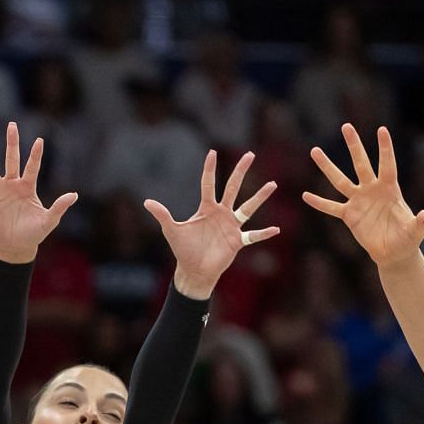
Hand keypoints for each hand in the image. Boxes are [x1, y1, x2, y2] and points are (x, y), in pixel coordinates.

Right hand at [0, 122, 78, 264]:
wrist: (16, 245)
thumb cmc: (34, 233)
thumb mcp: (49, 221)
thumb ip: (59, 207)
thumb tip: (74, 195)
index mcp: (28, 187)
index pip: (32, 167)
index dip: (35, 155)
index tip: (40, 140)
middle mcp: (12, 183)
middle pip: (11, 159)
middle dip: (11, 143)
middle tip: (11, 125)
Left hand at [143, 149, 277, 299]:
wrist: (193, 271)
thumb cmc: (183, 250)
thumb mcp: (171, 230)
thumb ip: (162, 215)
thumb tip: (146, 202)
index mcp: (206, 208)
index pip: (208, 184)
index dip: (210, 169)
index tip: (212, 152)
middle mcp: (221, 213)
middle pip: (233, 188)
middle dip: (240, 171)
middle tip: (250, 155)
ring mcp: (231, 226)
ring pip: (248, 208)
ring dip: (260, 197)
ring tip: (272, 184)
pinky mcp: (237, 241)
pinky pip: (253, 236)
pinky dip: (264, 234)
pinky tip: (276, 229)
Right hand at [303, 124, 423, 266]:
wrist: (393, 252)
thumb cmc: (407, 239)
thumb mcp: (416, 231)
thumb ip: (421, 223)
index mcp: (390, 189)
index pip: (387, 165)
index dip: (385, 148)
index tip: (381, 130)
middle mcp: (372, 190)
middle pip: (361, 164)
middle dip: (354, 145)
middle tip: (346, 126)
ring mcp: (358, 201)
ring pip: (340, 180)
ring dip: (327, 166)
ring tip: (315, 150)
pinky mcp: (349, 215)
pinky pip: (331, 207)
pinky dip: (319, 202)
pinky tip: (305, 195)